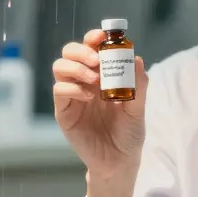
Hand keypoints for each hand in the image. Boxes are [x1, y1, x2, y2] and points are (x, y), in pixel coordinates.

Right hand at [52, 28, 148, 185]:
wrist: (119, 160)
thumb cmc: (129, 132)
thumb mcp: (138, 107)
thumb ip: (138, 85)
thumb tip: (136, 58)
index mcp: (102, 74)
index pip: (92, 47)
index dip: (93, 37)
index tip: (102, 36)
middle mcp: (84, 80)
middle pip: (70, 52)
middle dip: (82, 50)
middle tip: (96, 60)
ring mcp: (72, 95)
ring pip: (60, 67)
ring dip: (76, 67)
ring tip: (95, 81)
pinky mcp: (64, 111)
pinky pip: (59, 91)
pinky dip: (73, 88)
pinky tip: (89, 97)